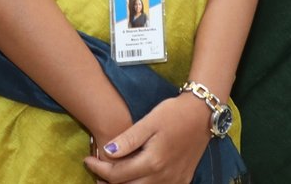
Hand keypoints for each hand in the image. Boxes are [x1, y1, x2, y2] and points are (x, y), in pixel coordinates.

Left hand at [85, 94, 211, 183]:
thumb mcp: (149, 121)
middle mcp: (163, 177)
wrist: (202, 115)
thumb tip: (107, 152)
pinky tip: (135, 177)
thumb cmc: (173, 114)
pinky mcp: (182, 181)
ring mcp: (174, 181)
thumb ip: (128, 139)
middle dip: (109, 183)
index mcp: (153, 162)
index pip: (117, 175)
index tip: (88, 160)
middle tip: (97, 172)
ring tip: (111, 177)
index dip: (99, 169)